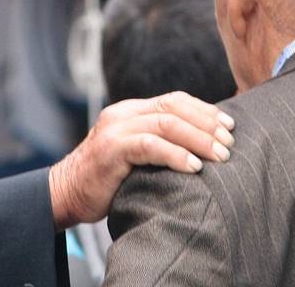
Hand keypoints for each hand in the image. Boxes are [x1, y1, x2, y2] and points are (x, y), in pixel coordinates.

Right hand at [48, 92, 234, 228]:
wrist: (65, 194)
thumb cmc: (106, 181)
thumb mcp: (134, 154)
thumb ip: (158, 143)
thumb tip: (202, 147)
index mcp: (131, 111)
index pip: (174, 100)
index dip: (205, 110)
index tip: (229, 126)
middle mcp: (123, 114)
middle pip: (174, 108)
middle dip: (207, 124)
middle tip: (229, 144)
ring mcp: (116, 129)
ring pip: (166, 124)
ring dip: (198, 139)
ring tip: (220, 157)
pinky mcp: (111, 149)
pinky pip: (150, 145)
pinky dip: (176, 154)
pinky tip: (194, 166)